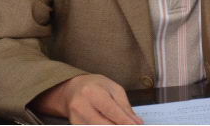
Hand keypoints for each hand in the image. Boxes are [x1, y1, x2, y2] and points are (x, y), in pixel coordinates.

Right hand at [29, 74, 143, 124]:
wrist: (72, 89)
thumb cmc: (95, 86)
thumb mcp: (113, 89)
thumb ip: (125, 106)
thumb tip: (136, 122)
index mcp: (91, 92)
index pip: (110, 110)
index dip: (125, 121)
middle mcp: (80, 106)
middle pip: (102, 124)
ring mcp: (76, 119)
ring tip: (122, 124)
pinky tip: (110, 124)